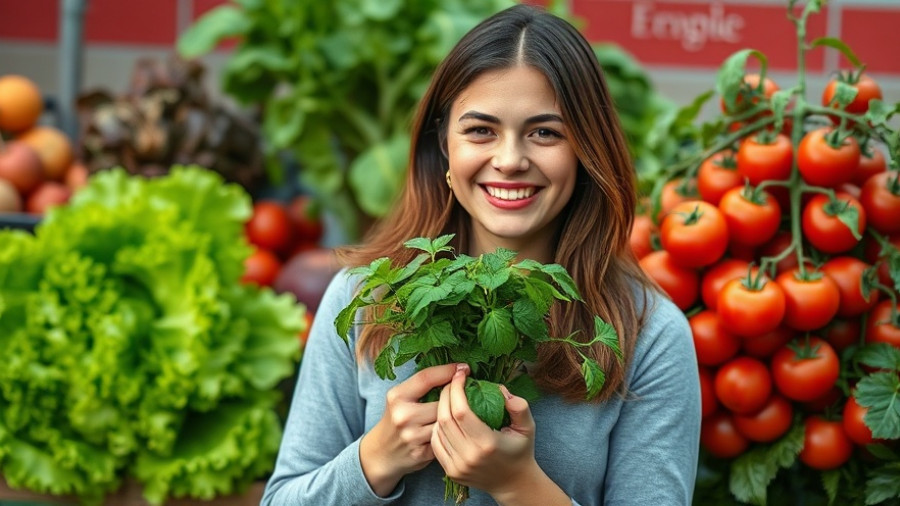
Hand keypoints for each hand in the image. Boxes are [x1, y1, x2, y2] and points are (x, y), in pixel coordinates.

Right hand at [360, 363, 459, 495]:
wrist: (382, 453)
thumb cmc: (396, 419)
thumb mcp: (400, 398)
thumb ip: (421, 386)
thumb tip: (454, 371)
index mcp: (397, 397)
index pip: (426, 378)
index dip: (448, 370)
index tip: (463, 367)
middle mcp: (403, 415)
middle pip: (442, 401)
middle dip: (455, 396)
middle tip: (468, 390)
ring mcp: (412, 436)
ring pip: (446, 421)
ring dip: (454, 417)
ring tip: (460, 412)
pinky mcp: (421, 453)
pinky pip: (445, 438)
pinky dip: (450, 434)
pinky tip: (453, 431)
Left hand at [430, 365, 541, 497]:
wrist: (513, 483)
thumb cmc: (520, 451)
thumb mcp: (527, 427)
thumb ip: (519, 406)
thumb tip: (500, 390)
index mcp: (487, 443)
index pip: (461, 411)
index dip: (456, 389)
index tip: (460, 375)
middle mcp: (469, 456)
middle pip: (445, 418)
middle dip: (445, 394)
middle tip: (452, 382)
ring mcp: (457, 466)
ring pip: (438, 430)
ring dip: (440, 409)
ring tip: (449, 397)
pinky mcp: (450, 471)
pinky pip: (436, 443)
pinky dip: (438, 427)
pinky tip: (446, 417)